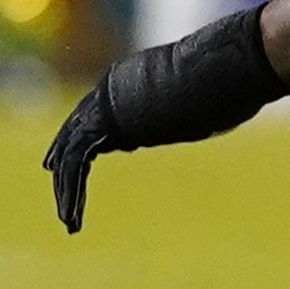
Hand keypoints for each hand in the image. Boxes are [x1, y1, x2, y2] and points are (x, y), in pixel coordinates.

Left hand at [43, 8, 287, 233]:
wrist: (220, 67)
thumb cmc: (228, 81)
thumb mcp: (210, 100)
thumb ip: (200, 109)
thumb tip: (225, 110)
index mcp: (132, 81)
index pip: (102, 116)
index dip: (87, 142)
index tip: (82, 165)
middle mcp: (112, 89)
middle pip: (78, 132)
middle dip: (66, 164)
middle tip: (62, 194)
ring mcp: (106, 105)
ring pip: (72, 151)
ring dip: (68, 189)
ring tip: (69, 221)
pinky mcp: (106, 124)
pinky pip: (78, 162)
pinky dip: (73, 190)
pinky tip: (73, 216)